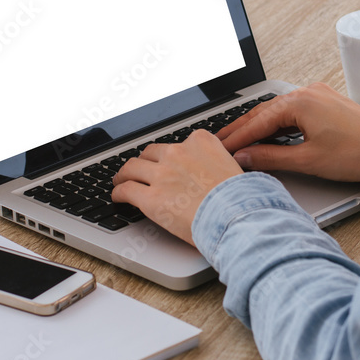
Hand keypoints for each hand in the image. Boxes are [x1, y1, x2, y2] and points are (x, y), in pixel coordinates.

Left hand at [112, 130, 243, 244]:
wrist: (237, 217)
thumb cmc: (242, 199)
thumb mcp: (234, 167)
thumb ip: (219, 162)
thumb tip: (218, 170)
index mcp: (200, 142)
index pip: (178, 143)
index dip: (170, 155)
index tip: (168, 161)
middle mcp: (179, 153)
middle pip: (151, 153)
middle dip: (144, 162)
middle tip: (140, 170)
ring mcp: (163, 175)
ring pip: (132, 168)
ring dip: (124, 174)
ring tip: (121, 180)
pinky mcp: (151, 198)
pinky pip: (126, 190)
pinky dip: (118, 193)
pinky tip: (117, 197)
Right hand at [218, 83, 359, 181]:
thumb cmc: (357, 153)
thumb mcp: (308, 160)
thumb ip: (271, 157)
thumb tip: (246, 157)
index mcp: (300, 102)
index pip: (257, 121)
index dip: (237, 138)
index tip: (221, 150)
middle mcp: (307, 93)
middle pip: (264, 112)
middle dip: (241, 128)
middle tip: (220, 142)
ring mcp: (317, 95)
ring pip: (277, 110)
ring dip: (258, 125)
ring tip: (239, 139)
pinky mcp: (326, 102)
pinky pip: (293, 110)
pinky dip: (277, 122)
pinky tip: (269, 132)